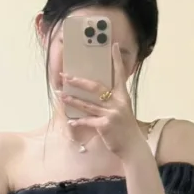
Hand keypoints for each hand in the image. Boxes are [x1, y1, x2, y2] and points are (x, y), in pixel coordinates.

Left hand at [55, 43, 143, 158]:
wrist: (132, 147)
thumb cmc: (125, 129)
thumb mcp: (123, 111)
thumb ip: (113, 101)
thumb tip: (97, 94)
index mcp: (123, 96)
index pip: (119, 74)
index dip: (116, 60)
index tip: (113, 46)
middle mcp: (118, 103)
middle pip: (96, 87)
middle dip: (79, 82)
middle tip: (66, 77)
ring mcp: (111, 114)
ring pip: (88, 104)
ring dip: (73, 101)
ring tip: (62, 96)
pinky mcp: (105, 125)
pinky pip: (88, 121)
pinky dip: (78, 122)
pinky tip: (70, 121)